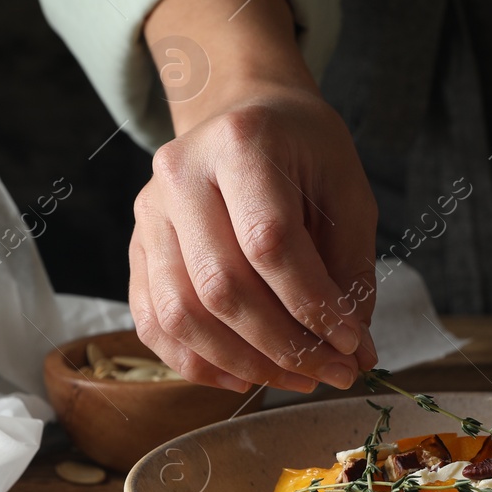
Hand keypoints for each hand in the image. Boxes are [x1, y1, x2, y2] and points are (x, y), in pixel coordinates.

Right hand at [129, 0, 379, 392]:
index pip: (270, 242)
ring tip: (296, 378)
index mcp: (240, 144)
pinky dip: (197, 362)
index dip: (312, 304)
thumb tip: (355, 352)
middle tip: (332, 372)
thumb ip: (351, 269)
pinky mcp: (137, 247)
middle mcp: (181, 175)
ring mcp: (149, 213)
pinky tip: (244, 376)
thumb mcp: (347, 190)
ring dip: (243, 362)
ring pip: (182, 313)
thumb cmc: (302, 150)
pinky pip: (154, 322)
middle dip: (283, 345)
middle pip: (222, 285)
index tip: (351, 344)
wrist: (243, 113)